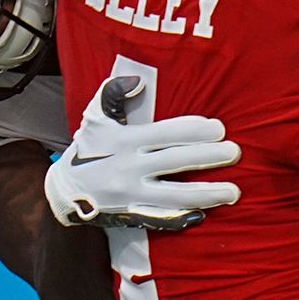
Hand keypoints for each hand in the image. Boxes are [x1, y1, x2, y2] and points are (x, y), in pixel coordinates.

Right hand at [46, 77, 241, 230]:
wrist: (63, 192)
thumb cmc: (87, 149)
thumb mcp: (95, 118)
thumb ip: (113, 94)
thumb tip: (137, 80)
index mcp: (124, 141)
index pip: (167, 133)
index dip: (196, 130)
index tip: (219, 129)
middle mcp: (128, 168)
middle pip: (176, 162)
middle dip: (209, 157)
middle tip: (236, 152)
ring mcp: (131, 195)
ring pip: (175, 195)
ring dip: (207, 193)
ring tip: (234, 191)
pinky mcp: (131, 215)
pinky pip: (160, 219)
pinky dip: (182, 218)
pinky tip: (204, 213)